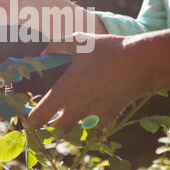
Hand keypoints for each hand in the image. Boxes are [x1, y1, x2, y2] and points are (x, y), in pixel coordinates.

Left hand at [27, 33, 151, 131]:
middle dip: (54, 122)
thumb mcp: (78, 42)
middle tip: (55, 110)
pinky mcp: (109, 116)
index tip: (29, 118)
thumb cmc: (106, 51)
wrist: (140, 63)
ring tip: (79, 100)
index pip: (39, 117)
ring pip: (78, 125)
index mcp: (64, 93)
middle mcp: (76, 109)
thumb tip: (45, 51)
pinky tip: (99, 100)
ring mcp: (94, 115)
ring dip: (75, 118)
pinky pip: (97, 122)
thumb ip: (57, 46)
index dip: (31, 120)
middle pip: (58, 128)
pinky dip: (95, 116)